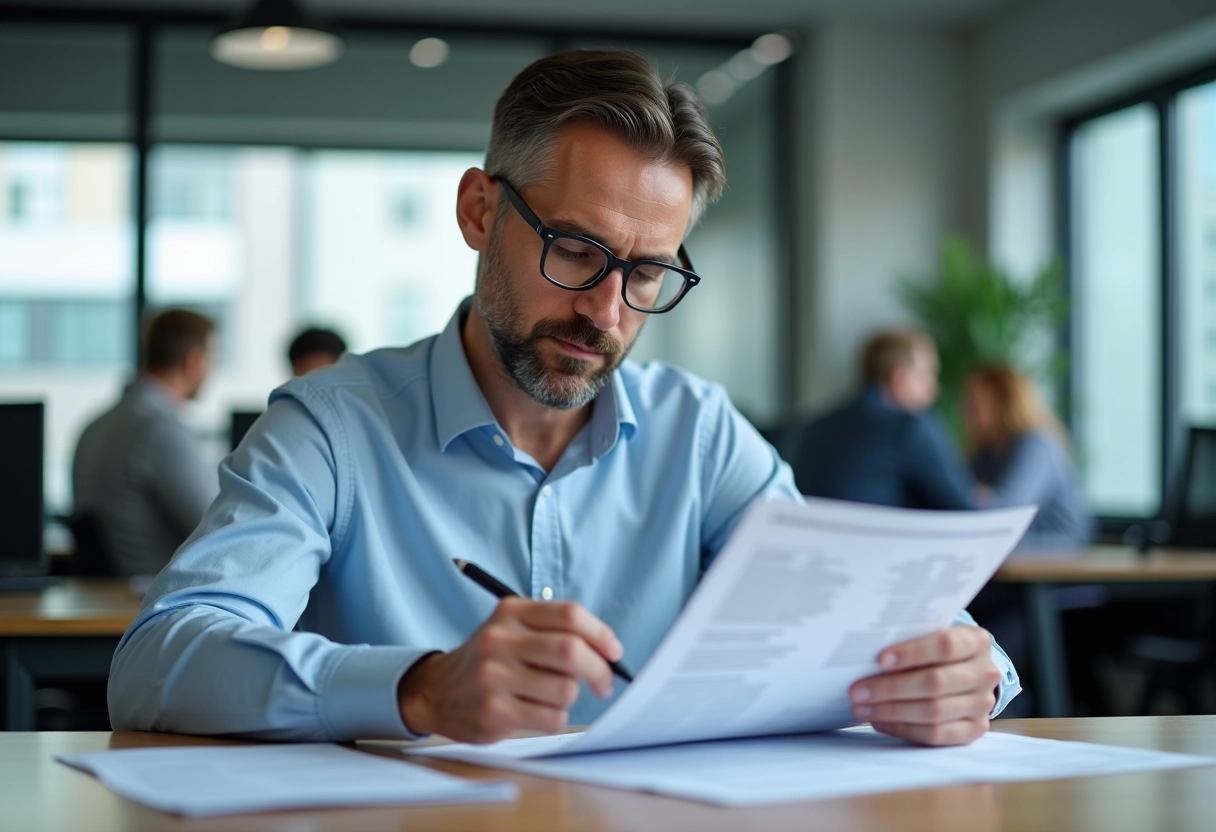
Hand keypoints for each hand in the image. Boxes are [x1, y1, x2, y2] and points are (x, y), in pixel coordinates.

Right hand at [397, 597, 622, 742]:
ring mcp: (494, 676)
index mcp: (510, 612)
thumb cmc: (489, 660)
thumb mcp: (512, 629)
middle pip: (572, 652)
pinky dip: (556, 717)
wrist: (437, 691)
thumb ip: (554, 631)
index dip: (601, 634)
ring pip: (565, 689)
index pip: (570, 615)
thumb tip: (608, 651)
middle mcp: (500, 640)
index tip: (614, 652)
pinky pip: (552, 717)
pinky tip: (536, 712)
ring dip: (571, 697)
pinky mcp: (494, 711)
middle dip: (599, 670)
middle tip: (604, 683)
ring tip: (553, 696)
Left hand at [849, 625, 1000, 745]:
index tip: (880, 659)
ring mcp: (982, 704)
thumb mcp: (930, 635)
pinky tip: (880, 721)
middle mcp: (985, 673)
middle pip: (935, 683)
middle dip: (891, 688)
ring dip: (892, 711)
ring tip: (862, 708)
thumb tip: (865, 651)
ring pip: (933, 712)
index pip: (945, 645)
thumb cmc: (936, 650)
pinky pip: (936, 735)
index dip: (912, 652)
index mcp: (976, 641)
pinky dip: (903, 728)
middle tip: (857, 690)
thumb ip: (910, 638)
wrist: (966, 672)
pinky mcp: (974, 729)